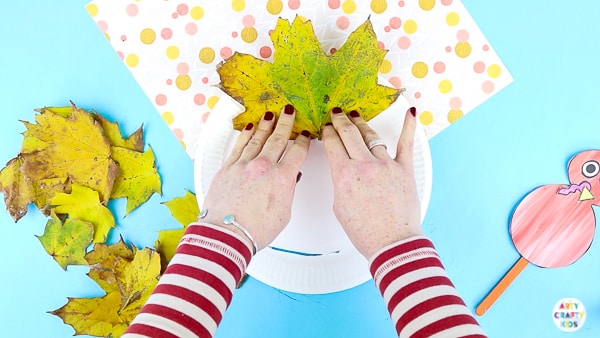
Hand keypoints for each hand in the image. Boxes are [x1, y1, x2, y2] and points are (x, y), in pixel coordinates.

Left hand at [201, 105, 310, 249]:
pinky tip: (250, 128)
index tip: (304, 136)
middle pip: (278, 139)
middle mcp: (264, 168)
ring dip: (266, 125)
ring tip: (271, 115)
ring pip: (257, 138)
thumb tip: (289, 181)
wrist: (226, 234)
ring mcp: (244, 166)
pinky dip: (245, 135)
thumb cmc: (254, 229)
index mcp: (282, 179)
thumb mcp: (283, 213)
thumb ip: (287, 192)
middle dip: (285, 123)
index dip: (302, 142)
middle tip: (289, 112)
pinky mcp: (227, 168)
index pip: (297, 153)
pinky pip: (239, 146)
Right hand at [322, 107, 422, 258]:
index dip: (327, 133)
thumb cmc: (366, 231)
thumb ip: (341, 182)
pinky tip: (410, 113)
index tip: (326, 129)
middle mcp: (365, 165)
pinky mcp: (405, 169)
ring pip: (371, 136)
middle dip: (340, 120)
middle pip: (349, 133)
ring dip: (361, 124)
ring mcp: (386, 165)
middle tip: (336, 114)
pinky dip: (409, 127)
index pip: (332, 144)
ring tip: (356, 116)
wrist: (392, 243)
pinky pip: (406, 143)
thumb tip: (344, 170)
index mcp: (345, 175)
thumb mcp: (340, 205)